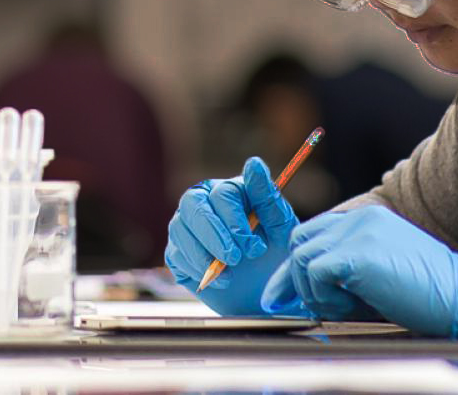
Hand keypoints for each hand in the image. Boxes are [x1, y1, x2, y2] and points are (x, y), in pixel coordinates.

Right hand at [165, 157, 300, 316]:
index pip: (222, 193)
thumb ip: (267, 196)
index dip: (235, 220)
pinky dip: (197, 268)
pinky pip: (176, 253)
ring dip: (204, 254)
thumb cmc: (275, 258)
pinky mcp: (177, 252)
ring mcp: (186, 227)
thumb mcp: (281, 229)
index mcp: (230, 192)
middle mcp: (204, 204)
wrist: (264, 296)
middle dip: (215, 234)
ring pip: (180, 228)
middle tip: (236, 259)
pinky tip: (220, 281)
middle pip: (193, 204)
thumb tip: (254, 162)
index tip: (256, 247)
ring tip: (230, 274)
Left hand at [261, 206, 457, 336]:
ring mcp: (357, 233)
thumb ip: (347, 270)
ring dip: (314, 291)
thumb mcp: (381, 272)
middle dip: (298, 277)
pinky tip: (349, 307)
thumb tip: (309, 289)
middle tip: (315, 305)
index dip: (301, 265)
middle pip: (301, 240)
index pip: (316, 233)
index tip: (290, 291)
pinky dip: (323, 296)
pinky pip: (315, 273)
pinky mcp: (356, 254)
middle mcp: (359, 219)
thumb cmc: (429, 295)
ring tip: (343, 308)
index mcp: (368, 219)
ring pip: (302, 258)